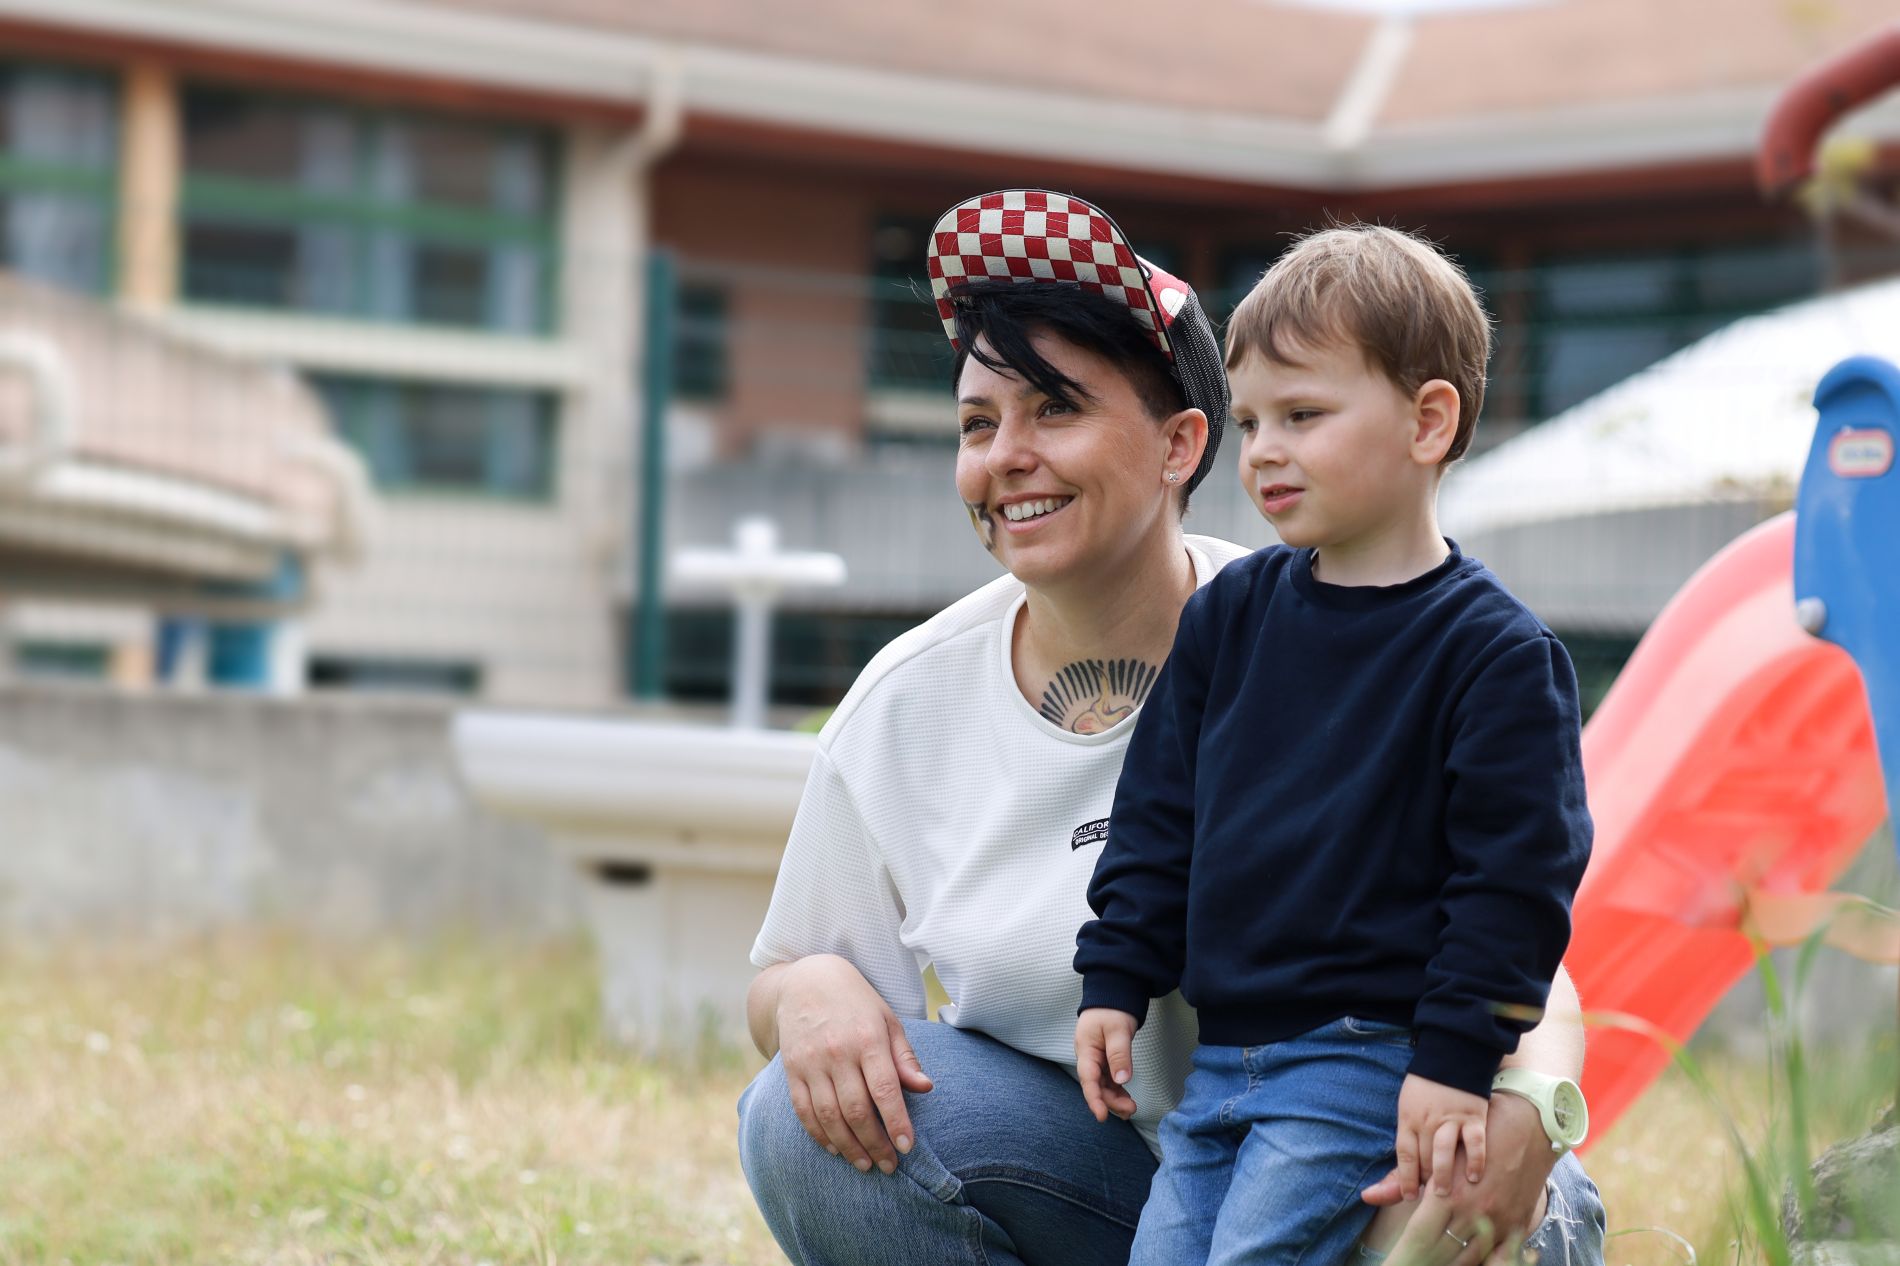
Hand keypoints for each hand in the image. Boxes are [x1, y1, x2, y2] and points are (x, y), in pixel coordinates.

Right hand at [773, 955, 934, 1174]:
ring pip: (829, 1116)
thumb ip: (905, 1056)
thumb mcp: (887, 1020)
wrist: (806, 980)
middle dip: (875, 1144)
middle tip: (889, 1166)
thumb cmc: (856, 1003)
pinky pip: (803, 1110)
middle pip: (856, 1110)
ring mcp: (811, 1062)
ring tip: (865, 1164)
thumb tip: (925, 1087)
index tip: (907, 1147)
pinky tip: (835, 1148)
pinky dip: (818, 1134)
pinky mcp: (791, 1069)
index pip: (885, 1089)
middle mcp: (838, 1052)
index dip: (897, 1122)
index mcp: (867, 1038)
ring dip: (848, 1146)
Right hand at [1073, 1007, 1139, 1122]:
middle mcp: (1088, 1058)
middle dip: (1110, 1101)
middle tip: (1130, 1110)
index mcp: (1086, 1050)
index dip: (1094, 1100)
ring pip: (1103, 1085)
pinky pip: (1109, 1080)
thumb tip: (1122, 1080)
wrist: (1112, 995)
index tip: (1102, 1116)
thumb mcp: (1117, 1030)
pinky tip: (1126, 1099)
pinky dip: (1117, 1090)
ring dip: (1115, 1098)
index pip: (1088, 1080)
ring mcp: (1096, 1060)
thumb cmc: (1111, 1009)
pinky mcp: (1105, 1060)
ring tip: (1131, 1109)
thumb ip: (1119, 1055)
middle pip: (1096, 1086)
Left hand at [1364, 1091, 1557, 1265]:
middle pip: (1443, 1252)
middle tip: (1410, 1265)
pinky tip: (1469, 1264)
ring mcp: (1498, 1218)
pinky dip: (1485, 1264)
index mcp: (1446, 1192)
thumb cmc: (1472, 1135)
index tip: (1393, 1265)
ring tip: (1433, 1265)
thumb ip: (1401, 1179)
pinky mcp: (1518, 1222)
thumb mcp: (1436, 1153)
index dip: (1404, 1256)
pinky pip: (1502, 1255)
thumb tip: (1367, 1196)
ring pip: (1470, 1257)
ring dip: (1451, 1265)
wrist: (1530, 1124)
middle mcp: (1472, 1208)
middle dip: (1424, 1262)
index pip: (1418, 1236)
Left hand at [1395, 1074, 1487, 1198]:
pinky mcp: (1474, 1116)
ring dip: (1443, 1176)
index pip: (1405, 1155)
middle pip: (1424, 1158)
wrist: (1451, 1055)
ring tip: (1443, 1193)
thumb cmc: (1425, 1087)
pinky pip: (1475, 1143)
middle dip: (1425, 1180)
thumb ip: (1407, 1137)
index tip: (1408, 1196)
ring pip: (1444, 1153)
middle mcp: (1428, 1121)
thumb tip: (1397, 1159)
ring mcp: (1451, 1119)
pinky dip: (1474, 1161)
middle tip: (1430, 1198)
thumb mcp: (1407, 1108)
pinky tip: (1472, 1177)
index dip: (1405, 1178)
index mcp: (1408, 1119)